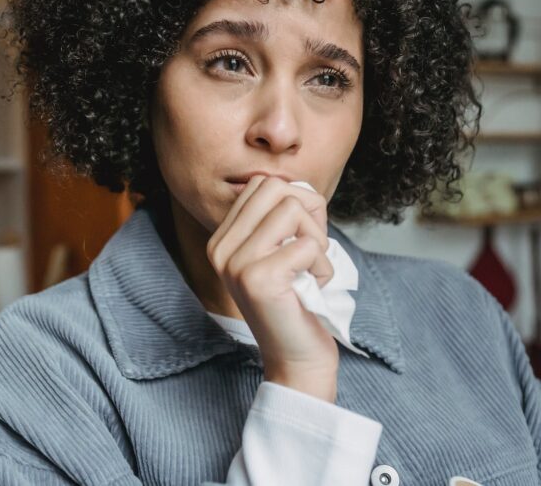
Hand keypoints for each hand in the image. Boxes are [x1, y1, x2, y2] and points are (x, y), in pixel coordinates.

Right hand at [206, 175, 338, 400]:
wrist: (296, 358)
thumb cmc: (298, 301)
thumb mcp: (281, 251)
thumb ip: (282, 216)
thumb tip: (298, 186)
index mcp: (221, 239)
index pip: (260, 184)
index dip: (294, 201)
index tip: (300, 237)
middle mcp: (220, 249)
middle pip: (275, 188)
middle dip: (308, 212)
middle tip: (311, 249)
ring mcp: (235, 263)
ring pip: (293, 209)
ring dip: (317, 241)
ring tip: (310, 271)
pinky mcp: (258, 279)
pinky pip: (308, 244)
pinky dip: (323, 266)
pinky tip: (312, 288)